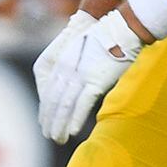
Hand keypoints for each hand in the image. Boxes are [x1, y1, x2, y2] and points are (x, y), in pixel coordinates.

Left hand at [32, 10, 94, 135]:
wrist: (121, 28)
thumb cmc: (105, 37)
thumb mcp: (81, 50)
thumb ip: (75, 66)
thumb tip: (77, 82)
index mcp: (61, 63)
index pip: (49, 92)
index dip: (46, 109)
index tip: (45, 122)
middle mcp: (66, 70)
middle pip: (53, 101)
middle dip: (50, 120)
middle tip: (48, 135)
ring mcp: (80, 76)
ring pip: (64, 105)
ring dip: (59, 124)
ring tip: (57, 138)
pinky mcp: (95, 80)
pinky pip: (82, 104)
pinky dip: (75, 118)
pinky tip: (71, 131)